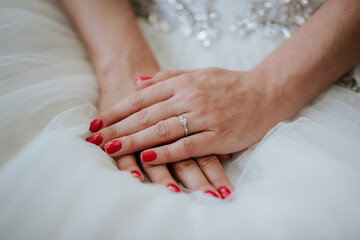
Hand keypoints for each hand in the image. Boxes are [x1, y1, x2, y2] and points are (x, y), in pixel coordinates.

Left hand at [88, 71, 232, 198]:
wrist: (266, 92)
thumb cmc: (230, 84)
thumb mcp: (198, 73)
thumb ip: (167, 77)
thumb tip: (137, 81)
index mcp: (183, 83)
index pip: (141, 98)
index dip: (116, 110)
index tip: (96, 122)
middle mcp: (190, 98)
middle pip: (146, 115)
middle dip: (117, 128)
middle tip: (94, 139)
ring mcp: (204, 117)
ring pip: (162, 129)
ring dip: (134, 140)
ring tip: (111, 149)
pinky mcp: (218, 136)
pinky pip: (188, 145)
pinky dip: (167, 152)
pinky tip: (148, 157)